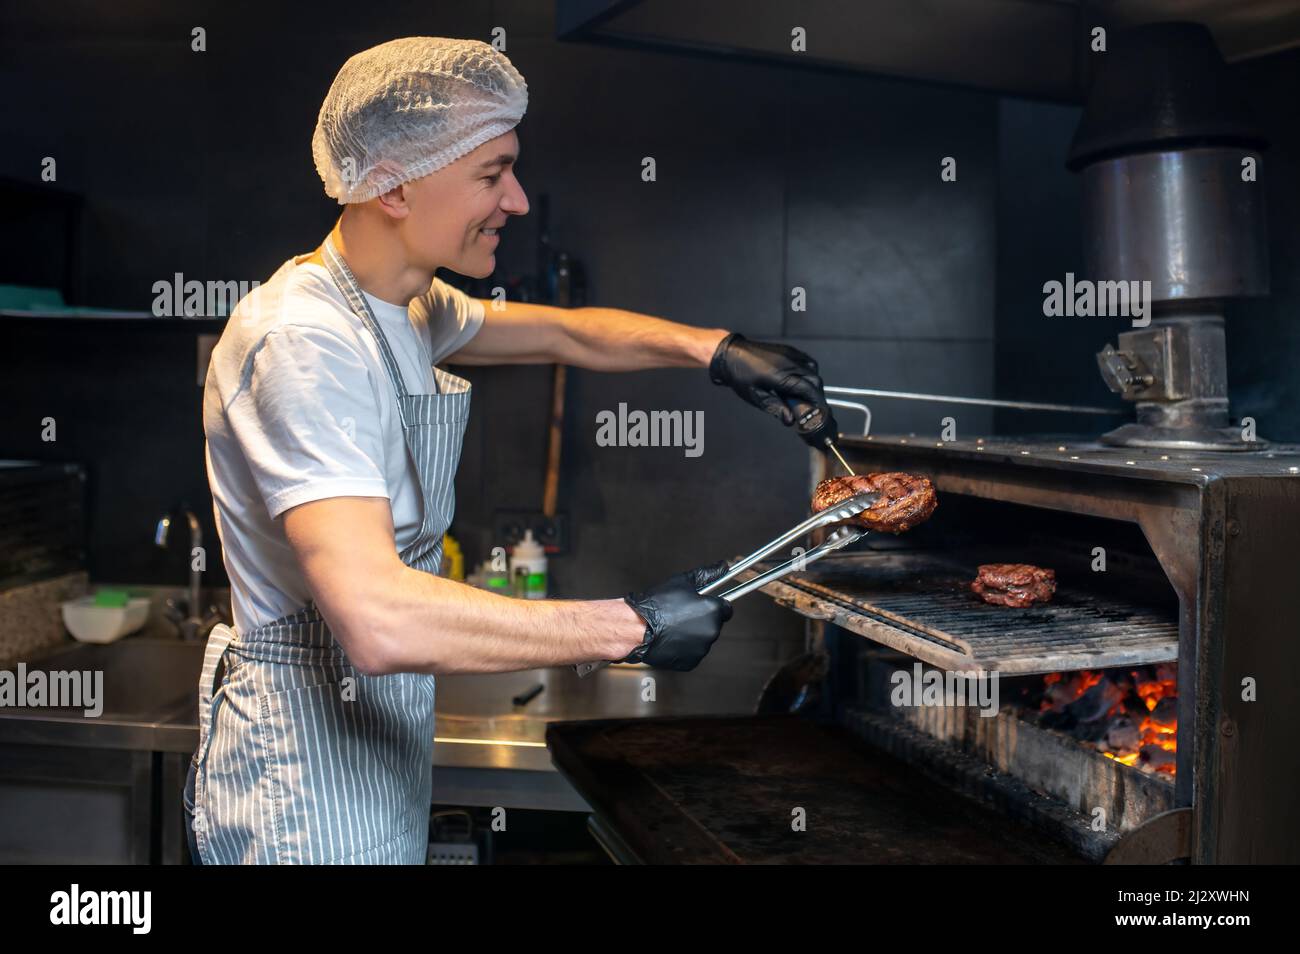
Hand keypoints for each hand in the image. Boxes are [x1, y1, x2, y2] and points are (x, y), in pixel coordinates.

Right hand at [623, 561, 733, 670]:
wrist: (636, 627)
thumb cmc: (656, 606)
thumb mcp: (682, 582)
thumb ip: (707, 574)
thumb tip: (722, 567)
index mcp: (713, 611)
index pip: (726, 608)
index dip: (714, 604)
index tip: (704, 604)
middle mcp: (711, 631)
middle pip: (714, 624)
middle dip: (702, 619)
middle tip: (683, 614)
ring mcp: (701, 649)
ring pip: (703, 639)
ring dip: (694, 633)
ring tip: (675, 626)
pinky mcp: (691, 662)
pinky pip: (693, 652)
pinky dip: (685, 647)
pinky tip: (672, 637)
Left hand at [708, 333, 838, 447]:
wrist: (729, 354)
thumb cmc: (740, 376)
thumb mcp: (756, 397)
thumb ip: (776, 408)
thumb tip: (790, 421)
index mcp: (782, 376)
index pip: (809, 389)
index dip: (817, 401)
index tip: (818, 411)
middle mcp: (789, 363)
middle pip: (815, 379)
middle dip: (816, 393)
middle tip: (809, 405)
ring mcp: (790, 354)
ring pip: (812, 368)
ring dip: (812, 382)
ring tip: (802, 393)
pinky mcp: (788, 349)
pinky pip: (805, 360)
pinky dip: (807, 371)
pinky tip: (798, 380)